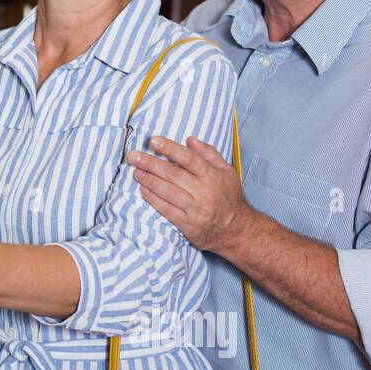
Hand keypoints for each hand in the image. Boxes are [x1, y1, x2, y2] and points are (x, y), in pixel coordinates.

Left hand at [127, 135, 254, 253]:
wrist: (237, 230)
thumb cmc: (229, 198)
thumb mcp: (227, 172)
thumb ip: (209, 154)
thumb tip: (190, 139)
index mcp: (213, 176)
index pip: (189, 158)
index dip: (170, 148)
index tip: (153, 140)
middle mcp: (204, 192)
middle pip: (173, 174)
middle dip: (150, 163)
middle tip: (133, 155)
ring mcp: (195, 209)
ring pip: (167, 191)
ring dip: (148, 180)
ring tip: (136, 171)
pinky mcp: (188, 225)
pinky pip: (167, 210)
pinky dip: (153, 199)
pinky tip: (143, 190)